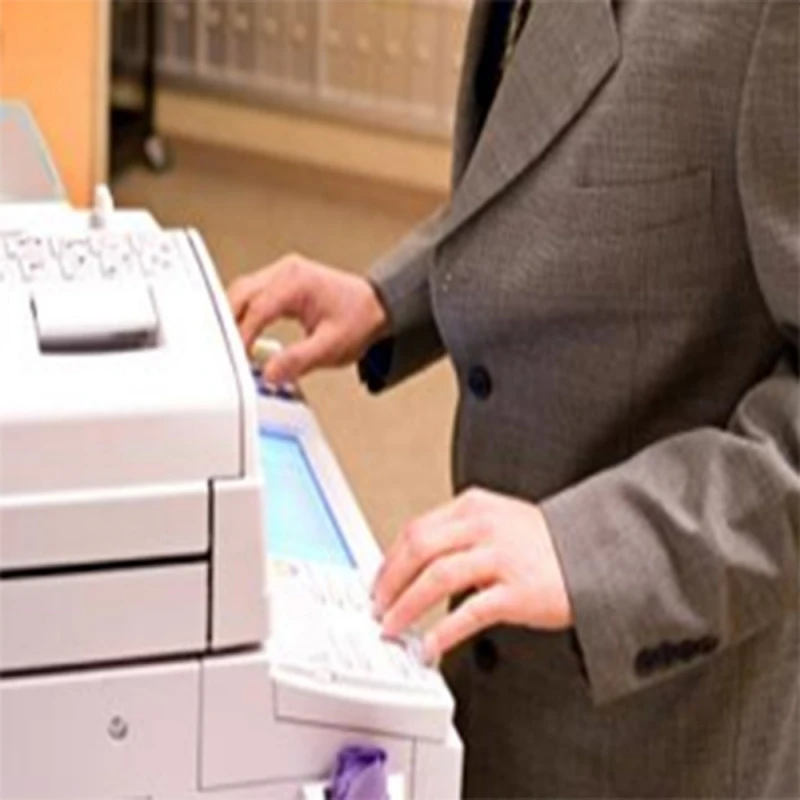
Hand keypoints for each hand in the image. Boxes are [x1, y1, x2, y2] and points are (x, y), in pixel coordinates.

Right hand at [228, 254, 388, 383]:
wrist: (376, 307)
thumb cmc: (359, 319)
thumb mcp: (331, 347)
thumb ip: (298, 361)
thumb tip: (270, 374)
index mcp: (296, 282)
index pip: (256, 309)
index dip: (242, 336)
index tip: (237, 358)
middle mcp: (285, 272)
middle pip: (240, 295)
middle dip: (229, 325)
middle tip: (228, 355)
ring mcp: (281, 273)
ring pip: (241, 293)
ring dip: (234, 319)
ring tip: (235, 348)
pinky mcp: (280, 281)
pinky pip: (251, 295)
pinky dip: (243, 314)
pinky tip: (244, 334)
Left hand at [372, 488, 572, 662]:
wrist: (594, 555)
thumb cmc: (544, 544)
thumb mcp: (498, 522)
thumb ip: (459, 535)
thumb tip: (415, 565)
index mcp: (474, 507)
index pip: (416, 529)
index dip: (389, 559)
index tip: (378, 582)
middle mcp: (484, 527)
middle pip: (418, 549)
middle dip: (389, 581)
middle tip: (378, 605)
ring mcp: (501, 557)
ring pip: (436, 577)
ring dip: (406, 605)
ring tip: (393, 626)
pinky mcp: (518, 590)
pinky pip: (469, 612)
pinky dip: (443, 632)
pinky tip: (430, 645)